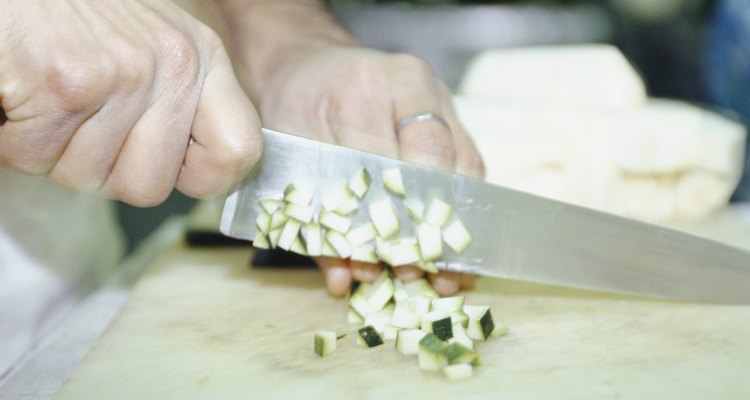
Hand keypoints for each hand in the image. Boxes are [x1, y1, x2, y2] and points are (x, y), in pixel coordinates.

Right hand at [0, 0, 261, 205]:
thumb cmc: (69, 8)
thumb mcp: (149, 41)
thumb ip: (176, 100)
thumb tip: (193, 168)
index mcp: (201, 57)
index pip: (238, 151)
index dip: (202, 179)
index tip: (170, 168)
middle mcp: (175, 64)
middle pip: (150, 187)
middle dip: (103, 171)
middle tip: (77, 123)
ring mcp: (124, 74)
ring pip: (88, 178)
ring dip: (52, 151)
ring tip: (44, 97)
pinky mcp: (66, 83)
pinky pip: (36, 157)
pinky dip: (12, 140)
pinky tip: (20, 94)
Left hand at [256, 46, 484, 295]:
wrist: (307, 63)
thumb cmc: (293, 109)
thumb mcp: (289, 158)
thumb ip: (314, 218)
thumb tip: (344, 279)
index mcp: (361, 89)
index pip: (391, 164)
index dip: (395, 220)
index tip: (394, 262)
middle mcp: (409, 84)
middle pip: (438, 163)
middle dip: (430, 227)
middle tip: (422, 273)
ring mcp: (436, 92)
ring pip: (464, 164)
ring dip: (455, 222)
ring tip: (444, 271)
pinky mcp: (449, 107)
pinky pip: (467, 159)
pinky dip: (458, 204)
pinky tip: (448, 241)